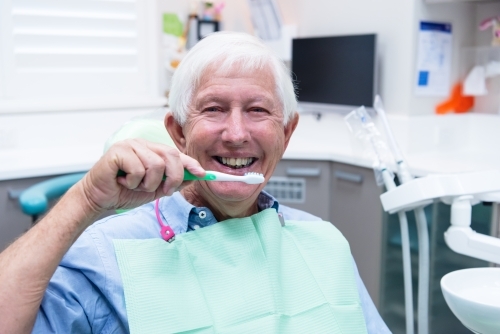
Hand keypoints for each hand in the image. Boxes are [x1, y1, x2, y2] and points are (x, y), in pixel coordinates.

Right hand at [79, 139, 203, 212]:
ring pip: (155, 165)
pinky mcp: (117, 151)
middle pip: (171, 155)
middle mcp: (142, 144)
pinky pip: (138, 169)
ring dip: (148, 183)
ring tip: (135, 185)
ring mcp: (129, 146)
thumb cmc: (125, 192)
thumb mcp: (155, 189)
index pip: (176, 154)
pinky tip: (123, 182)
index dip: (191, 163)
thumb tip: (194, 177)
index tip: (203, 174)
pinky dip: (133, 182)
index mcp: (151, 150)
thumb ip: (172, 182)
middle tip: (164, 191)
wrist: (99, 201)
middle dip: (173, 177)